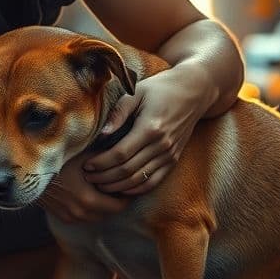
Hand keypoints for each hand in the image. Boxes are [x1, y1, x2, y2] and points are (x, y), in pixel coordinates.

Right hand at [39, 154, 129, 223]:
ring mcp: (68, 216)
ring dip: (102, 205)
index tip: (131, 183)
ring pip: (95, 215)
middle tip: (120, 184)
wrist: (26, 167)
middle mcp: (80, 213)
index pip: (120, 206)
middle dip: (116, 200)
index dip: (128, 195)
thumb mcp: (84, 154)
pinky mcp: (59, 216)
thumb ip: (105, 159)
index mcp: (89, 200)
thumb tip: (124, 154)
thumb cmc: (56, 157)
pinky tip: (87, 191)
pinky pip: (81, 216)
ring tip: (104, 187)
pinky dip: (88, 207)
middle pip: (109, 213)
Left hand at [83, 66, 209, 195]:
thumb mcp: (137, 92)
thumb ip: (118, 113)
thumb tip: (101, 135)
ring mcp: (169, 154)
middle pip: (128, 170)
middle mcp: (162, 145)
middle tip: (87, 177)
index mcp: (150, 128)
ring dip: (117, 186)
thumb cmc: (160, 89)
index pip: (120, 154)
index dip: (101, 163)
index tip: (86, 165)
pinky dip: (136, 189)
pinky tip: (121, 188)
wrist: (193, 91)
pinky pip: (154, 181)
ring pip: (139, 180)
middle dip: (104, 177)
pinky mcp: (174, 159)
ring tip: (99, 184)